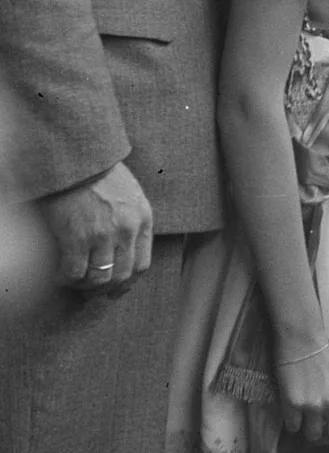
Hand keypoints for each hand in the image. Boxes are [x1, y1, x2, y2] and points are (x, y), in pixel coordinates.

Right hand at [40, 162, 153, 290]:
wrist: (79, 160)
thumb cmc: (102, 175)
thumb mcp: (131, 196)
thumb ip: (132, 221)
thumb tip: (122, 249)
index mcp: (144, 219)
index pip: (142, 264)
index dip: (127, 282)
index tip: (116, 289)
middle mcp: (128, 230)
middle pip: (122, 276)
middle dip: (105, 289)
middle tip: (90, 292)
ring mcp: (103, 234)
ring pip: (99, 279)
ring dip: (85, 287)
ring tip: (74, 283)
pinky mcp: (78, 236)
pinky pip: (75, 272)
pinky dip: (67, 279)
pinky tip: (60, 276)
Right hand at [275, 342, 328, 447]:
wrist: (302, 342)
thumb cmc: (325, 357)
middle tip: (324, 428)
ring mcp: (312, 407)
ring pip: (313, 436)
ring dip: (310, 429)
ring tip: (307, 418)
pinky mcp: (292, 405)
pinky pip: (293, 428)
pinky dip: (293, 422)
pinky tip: (294, 411)